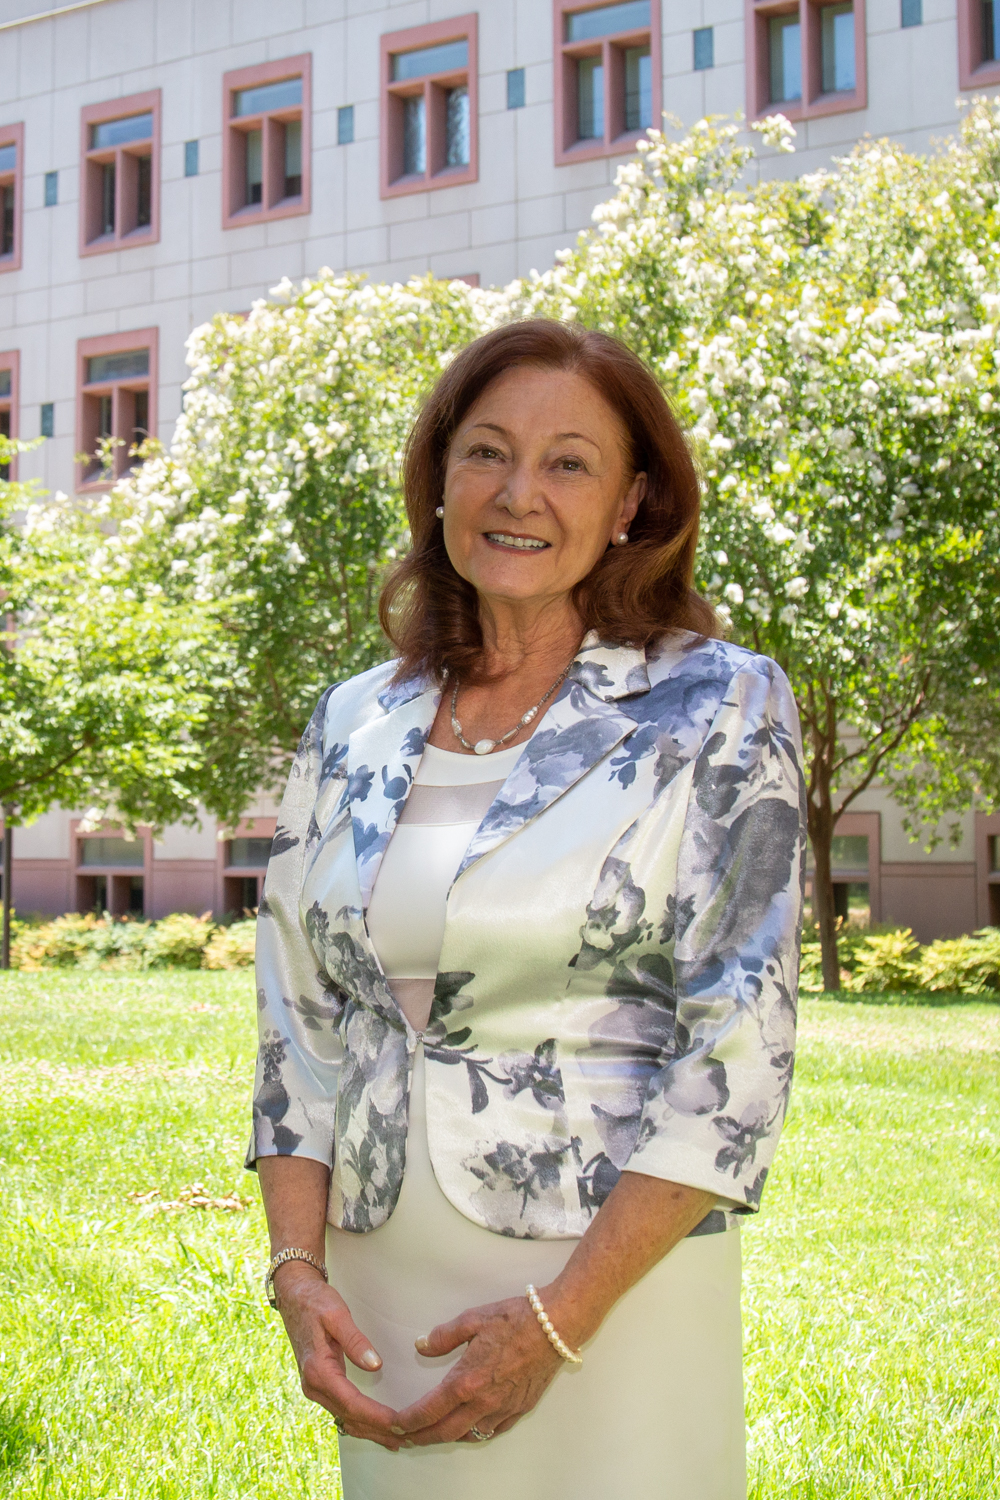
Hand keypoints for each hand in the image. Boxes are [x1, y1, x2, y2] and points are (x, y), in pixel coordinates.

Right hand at [273, 1262, 402, 1449]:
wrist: (294, 1296)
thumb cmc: (315, 1302)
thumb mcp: (336, 1315)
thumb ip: (355, 1340)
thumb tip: (375, 1364)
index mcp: (318, 1371)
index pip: (352, 1403)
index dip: (377, 1416)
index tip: (400, 1423)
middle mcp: (314, 1386)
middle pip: (350, 1417)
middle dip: (378, 1431)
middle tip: (408, 1438)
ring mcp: (315, 1388)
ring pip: (345, 1417)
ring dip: (370, 1431)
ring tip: (397, 1440)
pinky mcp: (320, 1384)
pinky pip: (341, 1410)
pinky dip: (359, 1421)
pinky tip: (374, 1427)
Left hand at [390, 1292, 563, 1446]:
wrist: (556, 1326)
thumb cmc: (516, 1319)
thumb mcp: (473, 1319)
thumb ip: (444, 1336)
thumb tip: (421, 1346)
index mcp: (467, 1381)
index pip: (429, 1411)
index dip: (409, 1422)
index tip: (396, 1426)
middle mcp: (483, 1402)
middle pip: (445, 1431)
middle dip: (422, 1438)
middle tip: (407, 1439)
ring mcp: (503, 1409)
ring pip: (470, 1435)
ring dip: (449, 1436)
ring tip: (435, 1433)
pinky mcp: (520, 1409)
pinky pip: (493, 1431)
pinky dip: (476, 1433)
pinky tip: (471, 1427)